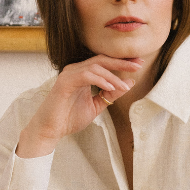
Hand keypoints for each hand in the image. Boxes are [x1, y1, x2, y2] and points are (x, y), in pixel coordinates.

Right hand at [16, 54, 141, 157]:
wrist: (50, 130)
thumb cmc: (69, 118)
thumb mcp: (96, 105)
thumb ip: (110, 95)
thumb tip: (129, 83)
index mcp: (83, 74)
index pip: (104, 63)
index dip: (122, 62)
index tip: (138, 64)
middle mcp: (75, 70)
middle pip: (102, 60)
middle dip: (121, 62)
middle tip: (138, 65)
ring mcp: (69, 74)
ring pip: (95, 67)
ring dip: (112, 76)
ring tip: (124, 87)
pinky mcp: (64, 82)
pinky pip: (86, 75)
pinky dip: (100, 80)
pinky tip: (110, 88)